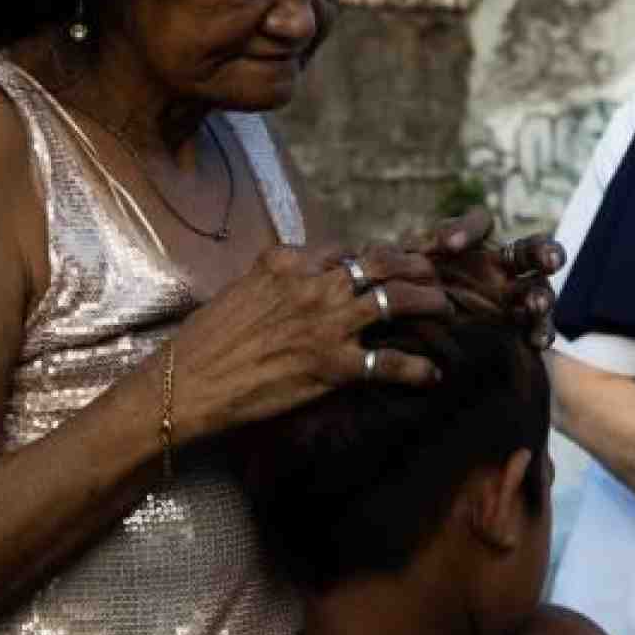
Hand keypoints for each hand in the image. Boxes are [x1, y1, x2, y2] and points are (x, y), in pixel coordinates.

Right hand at [169, 243, 452, 437]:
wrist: (188, 384)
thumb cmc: (207, 341)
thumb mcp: (241, 289)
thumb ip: (277, 275)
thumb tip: (300, 269)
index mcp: (287, 262)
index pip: (346, 250)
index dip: (375, 256)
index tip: (393, 264)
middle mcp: (311, 285)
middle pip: (381, 263)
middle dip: (415, 266)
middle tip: (434, 274)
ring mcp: (325, 324)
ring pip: (395, 300)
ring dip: (429, 303)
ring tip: (446, 310)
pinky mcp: (332, 366)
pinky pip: (389, 362)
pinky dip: (417, 369)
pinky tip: (433, 375)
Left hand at [402, 206, 565, 348]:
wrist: (412, 353)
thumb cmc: (404, 307)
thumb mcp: (402, 280)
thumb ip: (413, 258)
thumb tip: (432, 246)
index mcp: (471, 248)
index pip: (478, 224)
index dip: (467, 229)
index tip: (448, 247)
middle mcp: (498, 269)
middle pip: (528, 251)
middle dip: (543, 252)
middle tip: (550, 260)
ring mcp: (513, 300)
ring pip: (538, 289)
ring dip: (541, 295)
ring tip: (536, 305)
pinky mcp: (520, 331)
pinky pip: (538, 328)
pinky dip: (540, 331)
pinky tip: (537, 341)